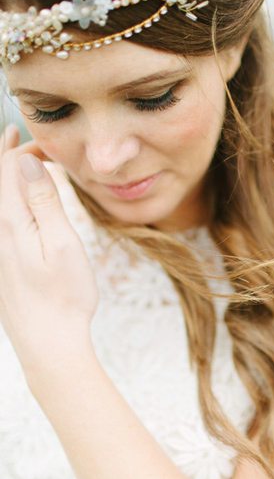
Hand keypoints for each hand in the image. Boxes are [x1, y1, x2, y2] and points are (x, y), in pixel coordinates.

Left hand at [0, 126, 97, 369]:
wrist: (47, 342)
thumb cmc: (62, 296)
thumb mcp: (62, 244)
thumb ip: (43, 201)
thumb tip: (26, 162)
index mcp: (10, 222)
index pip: (7, 169)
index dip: (24, 149)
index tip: (51, 145)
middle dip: (7, 156)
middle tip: (21, 137)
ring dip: (5, 178)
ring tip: (12, 160)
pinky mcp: (2, 263)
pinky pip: (0, 220)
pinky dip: (7, 201)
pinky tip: (16, 203)